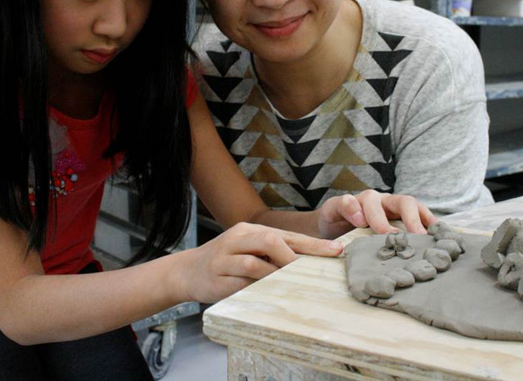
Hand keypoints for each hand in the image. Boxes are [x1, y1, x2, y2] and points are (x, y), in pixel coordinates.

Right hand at [177, 222, 342, 303]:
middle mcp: (238, 238)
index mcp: (250, 230)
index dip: (312, 244)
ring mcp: (225, 257)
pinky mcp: (217, 277)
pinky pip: (241, 282)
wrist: (186, 271)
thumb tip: (308, 264)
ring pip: (256, 262)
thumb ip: (272, 254)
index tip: (336, 251)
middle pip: (271, 240)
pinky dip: (257, 286)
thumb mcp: (247, 251)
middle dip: (295, 256)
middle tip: (312, 271)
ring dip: (277, 273)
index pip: (287, 235)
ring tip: (293, 283)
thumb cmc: (225, 262)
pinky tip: (269, 292)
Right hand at [317, 190, 437, 238]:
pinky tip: (357, 221)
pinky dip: (352, 208)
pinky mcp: (339, 204)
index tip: (439, 236)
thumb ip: (401, 243)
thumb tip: (426, 257)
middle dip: (411, 219)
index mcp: (396, 210)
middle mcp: (383, 202)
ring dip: (381, 218)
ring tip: (386, 234)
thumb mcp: (382, 240)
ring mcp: (361, 201)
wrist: (330, 229)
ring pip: (373, 200)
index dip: (429, 220)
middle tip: (415, 238)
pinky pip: (346, 201)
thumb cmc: (362, 236)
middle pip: (403, 201)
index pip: (418, 210)